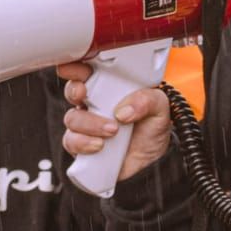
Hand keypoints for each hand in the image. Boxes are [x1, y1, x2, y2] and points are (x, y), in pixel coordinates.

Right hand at [59, 61, 171, 182]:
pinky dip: (84, 143)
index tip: (76, 68)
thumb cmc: (151, 130)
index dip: (78, 66)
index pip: (89, 70)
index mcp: (110, 87)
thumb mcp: (159, 108)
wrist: (150, 164)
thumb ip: (146, 101)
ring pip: (72, 117)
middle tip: (83, 94)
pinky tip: (100, 145)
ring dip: (90, 124)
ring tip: (113, 130)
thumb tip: (123, 111)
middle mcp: (94, 103)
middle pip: (72, 90)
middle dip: (74, 90)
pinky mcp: (81, 145)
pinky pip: (71, 141)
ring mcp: (86, 125)